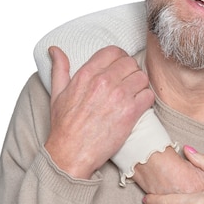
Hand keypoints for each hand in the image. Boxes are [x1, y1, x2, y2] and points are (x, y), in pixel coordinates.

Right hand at [44, 45, 153, 178]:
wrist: (71, 153)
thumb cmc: (64, 126)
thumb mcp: (57, 93)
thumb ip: (59, 68)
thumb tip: (55, 50)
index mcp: (87, 74)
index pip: (114, 51)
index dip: (119, 58)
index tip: (119, 69)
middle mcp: (104, 81)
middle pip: (130, 63)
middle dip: (130, 72)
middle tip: (127, 84)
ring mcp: (119, 96)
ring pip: (142, 77)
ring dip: (140, 85)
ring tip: (133, 95)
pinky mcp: (130, 112)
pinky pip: (148, 95)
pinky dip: (146, 100)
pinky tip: (138, 106)